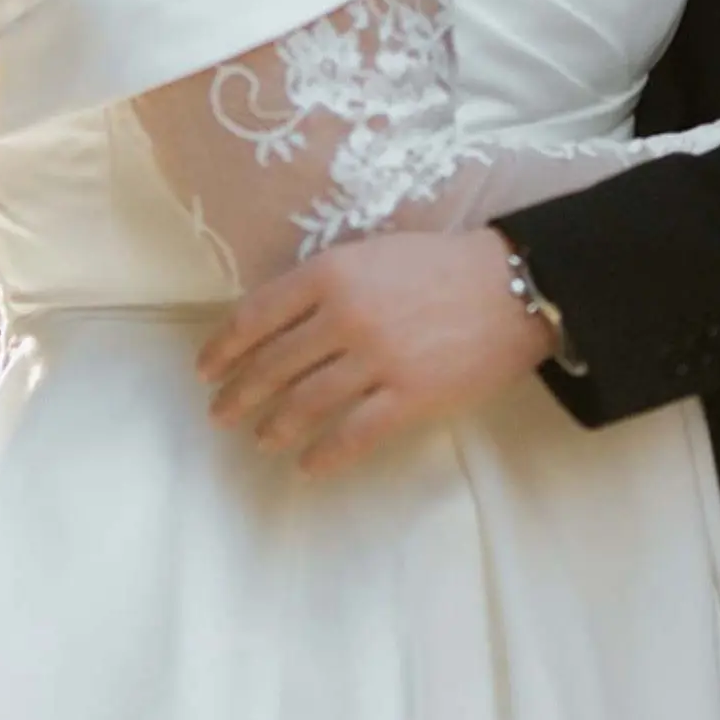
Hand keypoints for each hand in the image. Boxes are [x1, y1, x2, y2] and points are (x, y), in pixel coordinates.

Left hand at [196, 229, 551, 477]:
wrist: (513, 285)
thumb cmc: (441, 264)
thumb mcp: (372, 254)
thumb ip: (326, 282)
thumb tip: (277, 321)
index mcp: (332, 272)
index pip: (256, 315)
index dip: (223, 347)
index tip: (206, 369)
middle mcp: (346, 316)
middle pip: (274, 364)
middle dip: (239, 393)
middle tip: (221, 412)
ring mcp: (378, 359)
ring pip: (306, 403)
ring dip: (275, 426)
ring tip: (263, 438)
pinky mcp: (410, 396)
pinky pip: (354, 435)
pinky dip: (324, 455)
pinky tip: (309, 465)